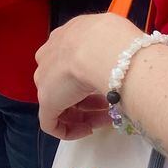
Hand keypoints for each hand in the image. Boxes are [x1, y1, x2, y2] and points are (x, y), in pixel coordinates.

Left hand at [34, 13, 139, 139]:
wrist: (100, 48)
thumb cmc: (111, 40)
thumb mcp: (112, 36)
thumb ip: (110, 48)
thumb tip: (122, 58)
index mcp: (64, 38)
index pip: (71, 63)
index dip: (90, 78)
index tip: (108, 86)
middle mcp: (49, 57)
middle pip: (66, 83)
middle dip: (89, 98)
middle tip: (109, 106)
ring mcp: (45, 80)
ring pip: (61, 103)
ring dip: (86, 114)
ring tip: (107, 119)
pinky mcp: (45, 102)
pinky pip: (52, 123)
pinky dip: (70, 130)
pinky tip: (89, 130)